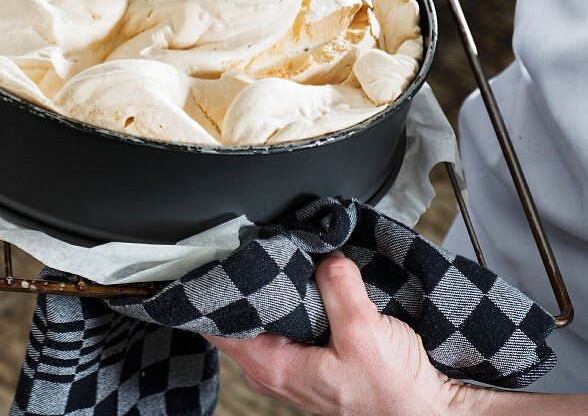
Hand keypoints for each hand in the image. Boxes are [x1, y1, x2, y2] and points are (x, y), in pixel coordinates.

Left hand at [204, 253, 463, 415]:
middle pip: (241, 316)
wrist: (428, 413)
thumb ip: (338, 288)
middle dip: (250, 282)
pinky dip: (296, 301)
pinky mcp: (313, 358)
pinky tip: (309, 279)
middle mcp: (273, 369)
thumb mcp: (365, 332)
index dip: (216, 289)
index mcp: (271, 367)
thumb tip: (324, 257)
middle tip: (260, 245)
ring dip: (277, 289)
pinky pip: (290, 322)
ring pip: (267, 317)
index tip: (220, 256)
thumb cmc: (394, 392)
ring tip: (286, 255)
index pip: (217, 325)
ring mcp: (292, 364)